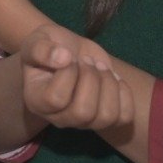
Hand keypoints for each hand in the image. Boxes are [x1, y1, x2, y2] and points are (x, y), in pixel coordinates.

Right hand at [19, 24, 133, 131]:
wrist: (69, 51)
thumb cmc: (49, 46)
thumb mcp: (37, 40)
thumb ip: (41, 48)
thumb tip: (63, 58)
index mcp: (37, 101)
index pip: (56, 98)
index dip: (68, 73)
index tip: (68, 55)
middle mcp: (59, 118)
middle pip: (83, 112)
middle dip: (91, 78)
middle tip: (87, 60)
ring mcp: (84, 122)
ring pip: (106, 116)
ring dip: (108, 84)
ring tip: (100, 67)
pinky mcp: (105, 118)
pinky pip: (124, 117)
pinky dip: (124, 94)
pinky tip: (114, 77)